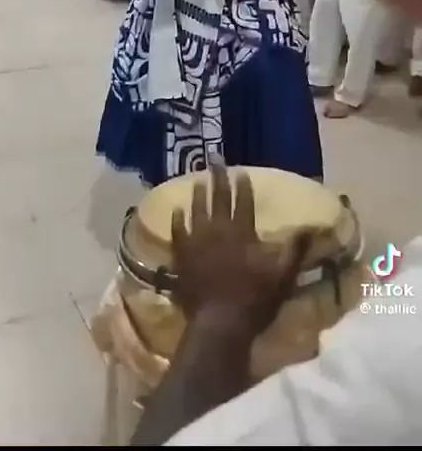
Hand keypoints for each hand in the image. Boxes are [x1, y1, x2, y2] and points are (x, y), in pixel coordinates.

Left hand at [171, 165, 310, 334]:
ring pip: (196, 211)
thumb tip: (309, 227)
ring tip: (198, 178)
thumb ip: (295, 250)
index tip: (240, 171)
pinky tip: (176, 210)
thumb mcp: (283, 276)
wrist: (218, 324)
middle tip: (215, 160)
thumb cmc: (254, 301)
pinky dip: (177, 220)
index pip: (244, 202)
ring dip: (198, 194)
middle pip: (218, 199)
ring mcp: (197, 243)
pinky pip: (178, 232)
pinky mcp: (181, 257)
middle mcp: (219, 231)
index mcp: (243, 233)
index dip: (243, 186)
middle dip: (218, 178)